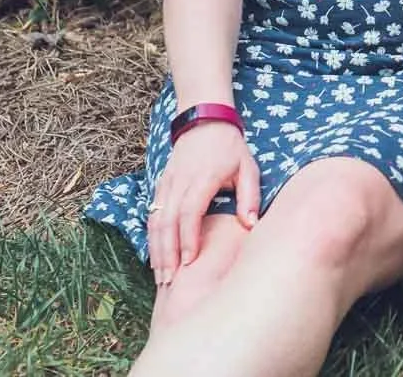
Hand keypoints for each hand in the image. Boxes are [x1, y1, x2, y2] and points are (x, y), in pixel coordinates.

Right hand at [146, 122, 257, 287]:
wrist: (204, 120)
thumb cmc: (230, 147)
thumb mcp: (248, 167)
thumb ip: (249, 196)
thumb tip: (250, 225)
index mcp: (203, 178)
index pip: (190, 211)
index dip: (188, 238)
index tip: (190, 262)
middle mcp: (180, 182)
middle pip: (167, 221)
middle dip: (167, 253)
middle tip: (169, 282)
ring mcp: (167, 183)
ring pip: (155, 220)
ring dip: (156, 250)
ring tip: (160, 277)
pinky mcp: (160, 185)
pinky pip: (152, 215)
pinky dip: (152, 238)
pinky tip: (156, 257)